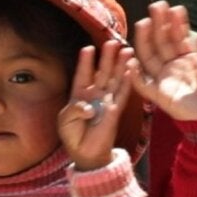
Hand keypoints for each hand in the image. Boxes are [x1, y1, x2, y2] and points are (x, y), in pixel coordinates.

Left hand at [59, 41, 134, 170]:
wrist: (85, 154)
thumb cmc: (72, 136)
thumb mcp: (65, 121)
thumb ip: (74, 110)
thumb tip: (89, 107)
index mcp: (79, 95)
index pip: (82, 75)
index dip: (85, 62)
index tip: (87, 48)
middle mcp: (94, 95)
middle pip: (102, 72)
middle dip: (106, 58)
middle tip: (112, 42)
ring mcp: (106, 101)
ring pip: (115, 79)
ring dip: (120, 65)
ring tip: (126, 50)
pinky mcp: (116, 110)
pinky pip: (123, 94)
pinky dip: (127, 82)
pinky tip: (131, 70)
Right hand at [128, 1, 196, 120]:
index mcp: (189, 59)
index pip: (179, 37)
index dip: (176, 23)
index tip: (175, 7)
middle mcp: (174, 65)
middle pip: (162, 42)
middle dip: (159, 23)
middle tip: (156, 5)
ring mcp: (164, 78)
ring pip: (150, 56)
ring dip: (145, 39)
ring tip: (144, 22)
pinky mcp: (158, 94)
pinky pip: (142, 83)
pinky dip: (135, 73)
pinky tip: (131, 59)